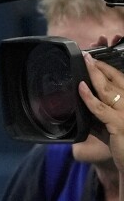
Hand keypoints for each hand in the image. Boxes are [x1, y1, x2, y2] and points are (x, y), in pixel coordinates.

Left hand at [80, 46, 123, 168]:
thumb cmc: (123, 145)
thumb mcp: (115, 124)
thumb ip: (105, 112)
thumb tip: (87, 99)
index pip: (123, 80)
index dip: (111, 68)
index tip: (98, 59)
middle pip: (118, 80)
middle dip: (103, 66)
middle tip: (89, 55)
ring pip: (109, 89)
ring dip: (96, 74)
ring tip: (86, 62)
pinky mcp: (118, 124)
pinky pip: (100, 108)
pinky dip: (89, 96)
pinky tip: (81, 87)